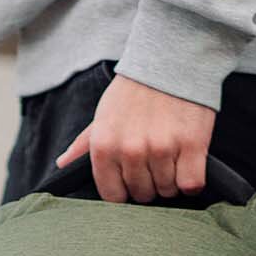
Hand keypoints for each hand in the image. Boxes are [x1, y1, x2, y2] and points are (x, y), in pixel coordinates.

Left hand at [56, 75, 215, 203]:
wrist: (171, 59)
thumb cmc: (135, 90)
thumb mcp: (102, 114)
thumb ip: (83, 144)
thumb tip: (63, 164)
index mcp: (104, 146)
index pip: (113, 196)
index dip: (125, 191)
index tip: (133, 179)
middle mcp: (130, 150)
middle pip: (143, 194)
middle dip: (150, 183)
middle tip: (155, 161)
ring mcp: (161, 149)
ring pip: (168, 190)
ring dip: (172, 179)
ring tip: (172, 155)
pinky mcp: (191, 146)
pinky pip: (191, 185)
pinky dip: (192, 179)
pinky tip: (189, 162)